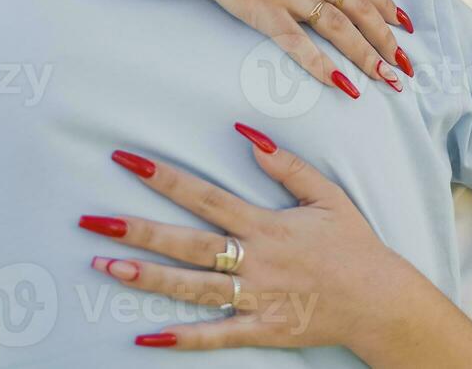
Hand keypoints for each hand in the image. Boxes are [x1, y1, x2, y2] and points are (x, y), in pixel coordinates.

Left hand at [81, 124, 423, 356]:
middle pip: (186, 242)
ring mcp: (255, 298)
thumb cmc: (353, 244)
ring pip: (191, 288)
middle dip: (137, 229)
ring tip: (104, 267)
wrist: (380, 300)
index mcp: (267, 224)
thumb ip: (286, 164)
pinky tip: (143, 337)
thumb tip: (246, 133)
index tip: (127, 159)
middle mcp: (255, 260)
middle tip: (91, 219)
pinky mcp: (260, 330)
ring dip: (146, 278)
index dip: (163, 177)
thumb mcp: (326, 195)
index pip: (205, 195)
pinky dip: (180, 338)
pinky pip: (214, 336)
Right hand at [194, 0, 413, 96]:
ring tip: (384, 79)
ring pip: (338, 29)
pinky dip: (321, 64)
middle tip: (403, 65)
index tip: (405, 25)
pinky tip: (339, 82)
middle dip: (385, 40)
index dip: (387, 6)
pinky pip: (298, 44)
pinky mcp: (266, 15)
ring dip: (365, 55)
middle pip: (359, 11)